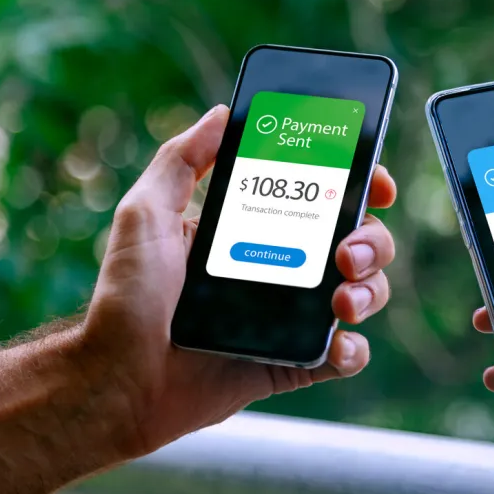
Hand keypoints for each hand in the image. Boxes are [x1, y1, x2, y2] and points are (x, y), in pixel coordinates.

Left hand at [84, 105, 396, 458]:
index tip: (374, 182)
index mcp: (257, 229)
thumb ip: (181, 160)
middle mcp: (282, 268)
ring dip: (369, 291)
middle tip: (347, 252)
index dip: (359, 185)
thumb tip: (221, 114)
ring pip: (362, 293)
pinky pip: (343, 355)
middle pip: (357, 242)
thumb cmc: (126, 297)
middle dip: (371, 241)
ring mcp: (290, 317)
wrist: (119, 380)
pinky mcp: (292, 361)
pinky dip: (352, 351)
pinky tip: (338, 345)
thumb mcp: (146, 214)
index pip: (323, 198)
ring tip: (342, 300)